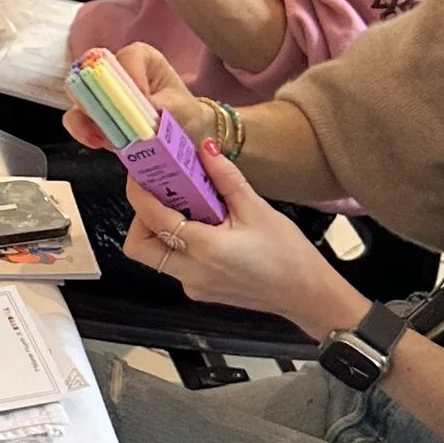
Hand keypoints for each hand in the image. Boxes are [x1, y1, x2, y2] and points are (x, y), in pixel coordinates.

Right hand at [59, 38, 205, 150]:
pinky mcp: (94, 116)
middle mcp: (116, 71)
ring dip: (87, 116)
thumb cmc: (183, 113)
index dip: (131, 77)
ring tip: (100, 135)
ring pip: (79, 96)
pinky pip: (78, 119)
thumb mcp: (179, 109)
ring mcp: (102, 94)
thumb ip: (161, 109)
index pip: (128, 57)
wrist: (182, 134)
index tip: (143, 99)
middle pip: (92, 71)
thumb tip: (141, 116)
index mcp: (140, 58)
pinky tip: (97, 142)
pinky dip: (84, 131)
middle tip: (108, 115)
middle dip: (97, 95)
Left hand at [122, 143, 359, 337]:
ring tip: (186, 208)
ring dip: (159, 230)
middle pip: (139, 246)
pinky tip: (203, 227)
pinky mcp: (199, 290)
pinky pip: (175, 265)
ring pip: (155, 257)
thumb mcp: (257, 209)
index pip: (153, 218)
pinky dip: (178, 243)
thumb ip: (226, 178)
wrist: (305, 294)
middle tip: (162, 195)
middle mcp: (191, 272)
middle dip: (141, 218)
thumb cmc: (287, 254)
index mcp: (204, 249)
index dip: (139, 193)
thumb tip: (205, 149)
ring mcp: (193, 286)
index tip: (138, 173)